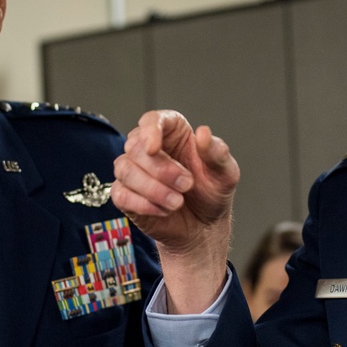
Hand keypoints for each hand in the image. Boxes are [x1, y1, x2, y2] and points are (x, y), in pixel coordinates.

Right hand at [112, 110, 239, 311]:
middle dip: (161, 169)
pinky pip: (120, 193)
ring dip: (153, 189)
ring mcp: (133, 170)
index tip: (154, 148)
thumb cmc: (211, 193)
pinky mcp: (124, 193)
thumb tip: (204, 133)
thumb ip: (217, 153)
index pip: (152, 120)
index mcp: (173, 133)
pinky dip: (143, 204)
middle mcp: (148, 147)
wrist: (203, 226)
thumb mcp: (225, 173)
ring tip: (177, 202)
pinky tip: (163, 210)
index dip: (150, 130)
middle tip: (187, 185)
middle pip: (136, 147)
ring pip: (125, 169)